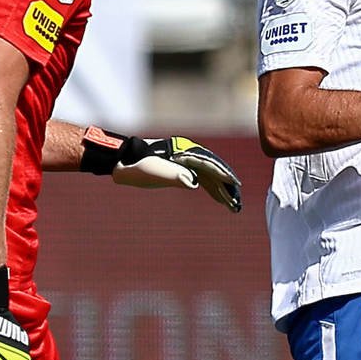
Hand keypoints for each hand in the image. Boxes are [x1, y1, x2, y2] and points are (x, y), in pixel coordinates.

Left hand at [82, 129, 242, 210]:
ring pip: (210, 177)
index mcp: (183, 153)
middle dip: (226, 187)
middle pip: (213, 171)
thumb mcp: (153, 172)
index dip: (223, 175)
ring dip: (221, 191)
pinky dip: (212, 190)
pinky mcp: (183, 170)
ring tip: (234, 206)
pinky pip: (203, 180)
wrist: (123, 162)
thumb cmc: (136, 166)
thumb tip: (194, 182)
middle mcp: (189, 155)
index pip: (208, 164)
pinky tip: (220, 200)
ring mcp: (187, 163)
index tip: (235, 185)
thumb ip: (173, 176)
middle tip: (238, 203)